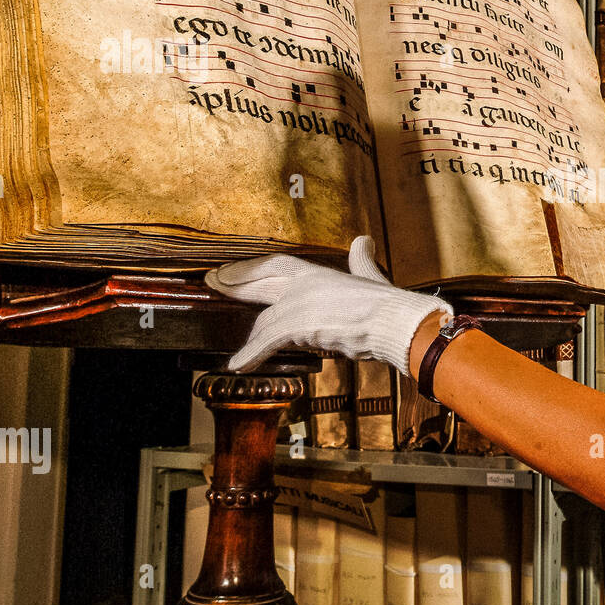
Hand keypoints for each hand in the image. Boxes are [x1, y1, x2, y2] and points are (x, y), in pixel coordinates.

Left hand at [204, 235, 452, 373]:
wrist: (393, 321)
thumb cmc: (388, 304)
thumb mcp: (370, 275)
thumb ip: (361, 260)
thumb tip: (363, 240)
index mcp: (318, 272)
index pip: (276, 265)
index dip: (251, 268)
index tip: (231, 271)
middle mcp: (303, 286)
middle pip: (260, 284)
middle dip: (234, 284)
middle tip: (212, 282)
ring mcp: (297, 305)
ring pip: (265, 320)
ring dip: (249, 334)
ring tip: (234, 348)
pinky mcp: (297, 325)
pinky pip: (267, 341)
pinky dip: (251, 353)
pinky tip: (237, 364)